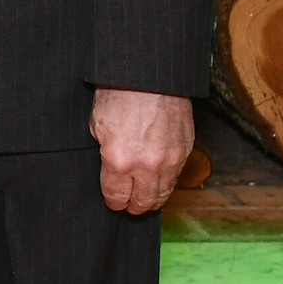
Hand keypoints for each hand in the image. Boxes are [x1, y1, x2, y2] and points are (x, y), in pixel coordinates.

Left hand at [91, 87, 194, 214]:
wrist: (149, 76)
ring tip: (145, 201)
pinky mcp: (185, 151)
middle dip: (134, 207)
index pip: (117, 196)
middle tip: (129, 207)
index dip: (113, 202)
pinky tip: (159, 181)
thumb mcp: (97, 124)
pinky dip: (167, 182)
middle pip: (143, 201)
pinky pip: (176, 177)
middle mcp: (147, 167)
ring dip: (153, 199)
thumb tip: (110, 168)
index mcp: (119, 161)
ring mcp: (170, 160)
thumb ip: (105, 152)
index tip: (113, 203)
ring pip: (163, 193)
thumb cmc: (117, 94)